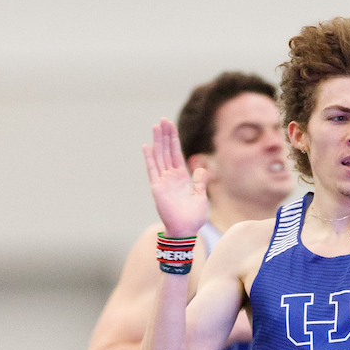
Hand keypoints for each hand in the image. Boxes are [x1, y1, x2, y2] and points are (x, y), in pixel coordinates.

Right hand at [142, 118, 207, 237]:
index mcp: (181, 177)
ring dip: (157, 142)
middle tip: (163, 119)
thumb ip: (200, 182)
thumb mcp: (200, 197)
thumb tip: (202, 169)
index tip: (170, 125)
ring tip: (156, 126)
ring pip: (159, 156)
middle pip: (166, 151)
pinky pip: (152, 170)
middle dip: (165, 135)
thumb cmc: (193, 217)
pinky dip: (149, 159)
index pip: (176, 153)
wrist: (185, 230)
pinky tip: (146, 146)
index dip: (173, 139)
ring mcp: (163, 181)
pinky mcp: (157, 187)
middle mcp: (171, 176)